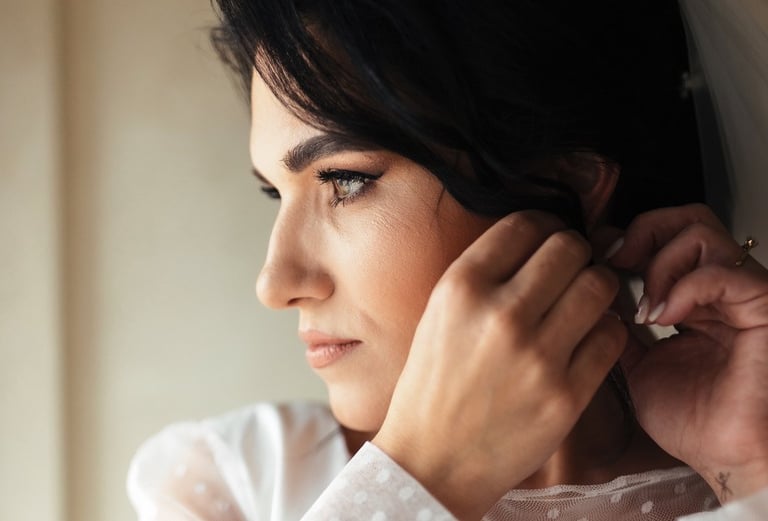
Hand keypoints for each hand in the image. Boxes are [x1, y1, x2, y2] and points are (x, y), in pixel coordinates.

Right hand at [373, 211, 625, 519]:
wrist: (433, 460)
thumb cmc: (433, 386)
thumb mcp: (438, 315)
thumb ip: (484, 275)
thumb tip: (537, 243)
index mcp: (461, 287)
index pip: (525, 224)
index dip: (544, 225)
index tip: (548, 239)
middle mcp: (500, 313)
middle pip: (569, 248)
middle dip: (576, 252)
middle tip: (572, 268)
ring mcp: (537, 355)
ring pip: (599, 285)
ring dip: (597, 286)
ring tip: (584, 300)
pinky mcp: (567, 394)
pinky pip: (612, 336)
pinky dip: (606, 329)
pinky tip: (587, 337)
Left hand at [595, 203, 767, 503]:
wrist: (728, 458)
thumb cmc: (695, 421)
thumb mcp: (637, 366)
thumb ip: (618, 329)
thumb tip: (588, 297)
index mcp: (691, 298)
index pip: (664, 237)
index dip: (626, 238)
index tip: (594, 257)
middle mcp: (717, 289)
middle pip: (685, 219)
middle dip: (642, 232)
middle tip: (616, 262)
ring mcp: (741, 294)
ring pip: (700, 231)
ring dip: (660, 262)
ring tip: (646, 307)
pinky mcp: (762, 307)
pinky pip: (722, 271)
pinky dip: (684, 287)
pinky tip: (666, 317)